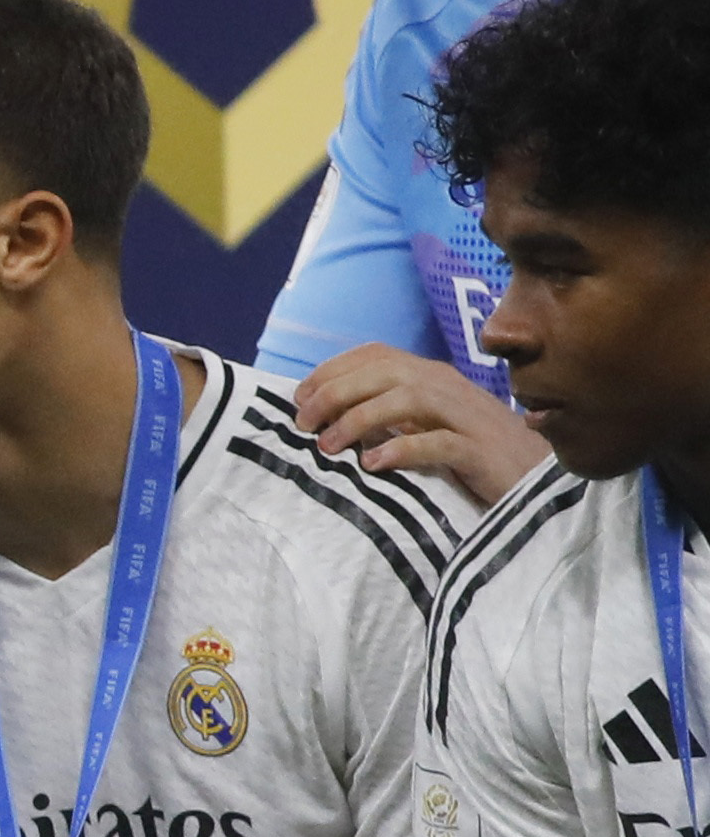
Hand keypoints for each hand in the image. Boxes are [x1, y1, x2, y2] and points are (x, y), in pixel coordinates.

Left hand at [288, 343, 547, 509]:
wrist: (536, 481)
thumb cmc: (472, 456)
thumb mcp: (425, 427)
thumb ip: (389, 416)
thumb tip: (329, 419)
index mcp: (434, 378)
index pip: (378, 355)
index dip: (333, 370)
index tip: (298, 397)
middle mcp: (450, 389)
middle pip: (388, 372)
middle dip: (337, 392)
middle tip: (303, 423)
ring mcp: (468, 418)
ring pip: (410, 399)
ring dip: (362, 419)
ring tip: (329, 447)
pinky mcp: (482, 451)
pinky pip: (441, 443)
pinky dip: (403, 449)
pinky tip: (373, 464)